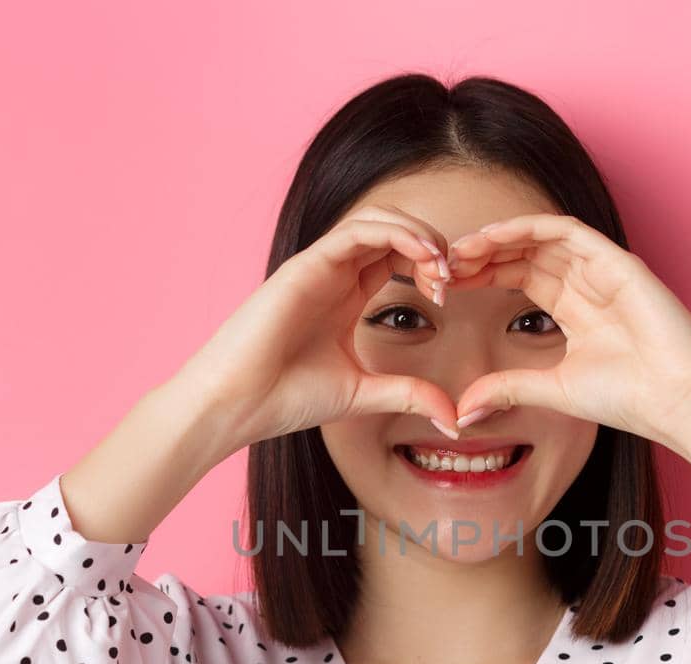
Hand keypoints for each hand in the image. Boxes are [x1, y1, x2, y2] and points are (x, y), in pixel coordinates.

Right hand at [179, 205, 462, 448]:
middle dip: (431, 244)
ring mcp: (319, 266)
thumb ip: (409, 396)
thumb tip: (454, 418)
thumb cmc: (286, 398)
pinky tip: (422, 256)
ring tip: (440, 264)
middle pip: (393, 230)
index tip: (449, 294)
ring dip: (418, 232)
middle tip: (451, 276)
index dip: (431, 265)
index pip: (398, 256)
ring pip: (377, 219)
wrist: (237, 405)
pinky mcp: (306, 265)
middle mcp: (334, 274)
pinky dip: (396, 233)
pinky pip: (356, 230)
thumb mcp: (364, 394)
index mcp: (347, 296)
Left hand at [443, 213, 690, 450]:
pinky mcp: (618, 262)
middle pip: (525, 252)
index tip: (445, 284)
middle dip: (483, 253)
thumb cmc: (629, 398)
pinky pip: (567, 230)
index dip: (483, 274)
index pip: (520, 276)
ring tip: (462, 248)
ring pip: (541, 237)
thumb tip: (463, 410)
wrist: (676, 400)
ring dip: (499, 237)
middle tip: (443, 262)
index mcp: (575, 308)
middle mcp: (588, 283)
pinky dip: (528, 227)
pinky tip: (495, 235)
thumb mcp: (553, 389)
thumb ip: (508, 388)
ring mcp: (604, 269)